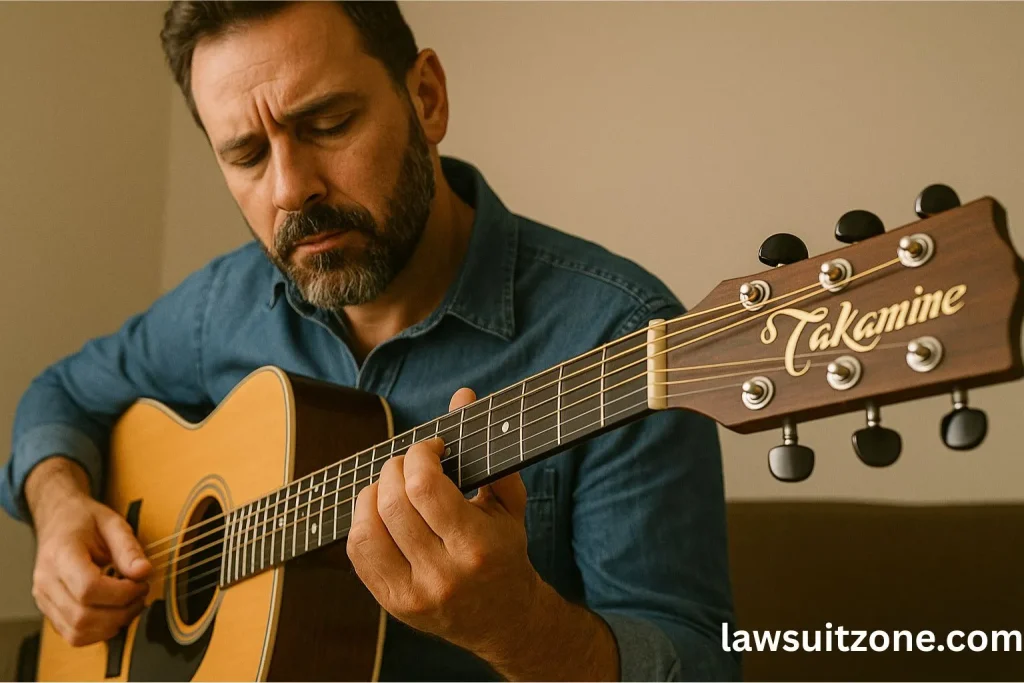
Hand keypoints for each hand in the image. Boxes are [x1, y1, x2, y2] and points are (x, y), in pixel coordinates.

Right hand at [26, 457, 150, 646]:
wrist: (58, 519)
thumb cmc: (84, 520)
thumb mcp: (112, 523)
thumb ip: (128, 548)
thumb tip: (144, 572)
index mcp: (60, 554)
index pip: (87, 588)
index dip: (121, 593)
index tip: (141, 583)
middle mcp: (46, 581)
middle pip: (82, 616)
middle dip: (121, 612)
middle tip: (141, 594)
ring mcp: (44, 599)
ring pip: (77, 632)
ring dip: (111, 626)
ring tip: (130, 604)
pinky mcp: (49, 610)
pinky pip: (73, 635)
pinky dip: (98, 631)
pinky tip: (114, 612)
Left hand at [346, 388, 540, 661]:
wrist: (504, 620)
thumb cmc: (505, 552)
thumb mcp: (508, 503)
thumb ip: (487, 447)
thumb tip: (462, 396)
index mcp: (476, 547)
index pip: (426, 488)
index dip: (420, 454)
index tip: (431, 446)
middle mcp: (442, 574)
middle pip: (394, 504)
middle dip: (395, 468)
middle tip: (409, 463)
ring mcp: (413, 594)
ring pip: (368, 529)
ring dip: (373, 494)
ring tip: (392, 485)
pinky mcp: (392, 604)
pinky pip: (359, 554)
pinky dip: (363, 523)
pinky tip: (380, 513)